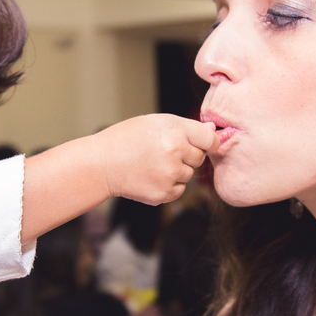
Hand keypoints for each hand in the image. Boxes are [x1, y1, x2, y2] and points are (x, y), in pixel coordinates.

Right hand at [91, 114, 217, 204]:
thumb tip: (213, 129)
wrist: (102, 164)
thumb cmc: (127, 139)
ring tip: (153, 164)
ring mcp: (170, 175)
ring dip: (177, 171)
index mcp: (174, 130)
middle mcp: (175, 152)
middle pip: (199, 158)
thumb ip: (186, 127)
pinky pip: (180, 190)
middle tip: (163, 152)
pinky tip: (151, 176)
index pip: (209, 139)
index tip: (204, 144)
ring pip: (188, 175)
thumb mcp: (155, 122)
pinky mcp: (164, 193)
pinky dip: (170, 185)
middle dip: (186, 155)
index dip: (208, 142)